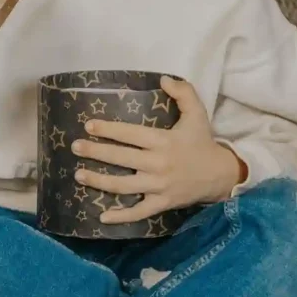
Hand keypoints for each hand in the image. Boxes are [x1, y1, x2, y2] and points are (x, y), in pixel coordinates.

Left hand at [71, 76, 244, 225]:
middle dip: (95, 152)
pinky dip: (121, 217)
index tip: (88, 126)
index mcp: (163, 141)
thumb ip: (184, 93)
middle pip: (121, 158)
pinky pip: (139, 212)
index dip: (108, 130)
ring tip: (79, 175)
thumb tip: (164, 79)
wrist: (221, 175)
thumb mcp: (197, 114)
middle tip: (75, 147)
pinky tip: (102, 217)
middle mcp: (158, 164)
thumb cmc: (203, 142)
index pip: (130, 134)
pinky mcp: (162, 203)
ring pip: (123, 186)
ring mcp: (159, 186)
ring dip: (99, 181)